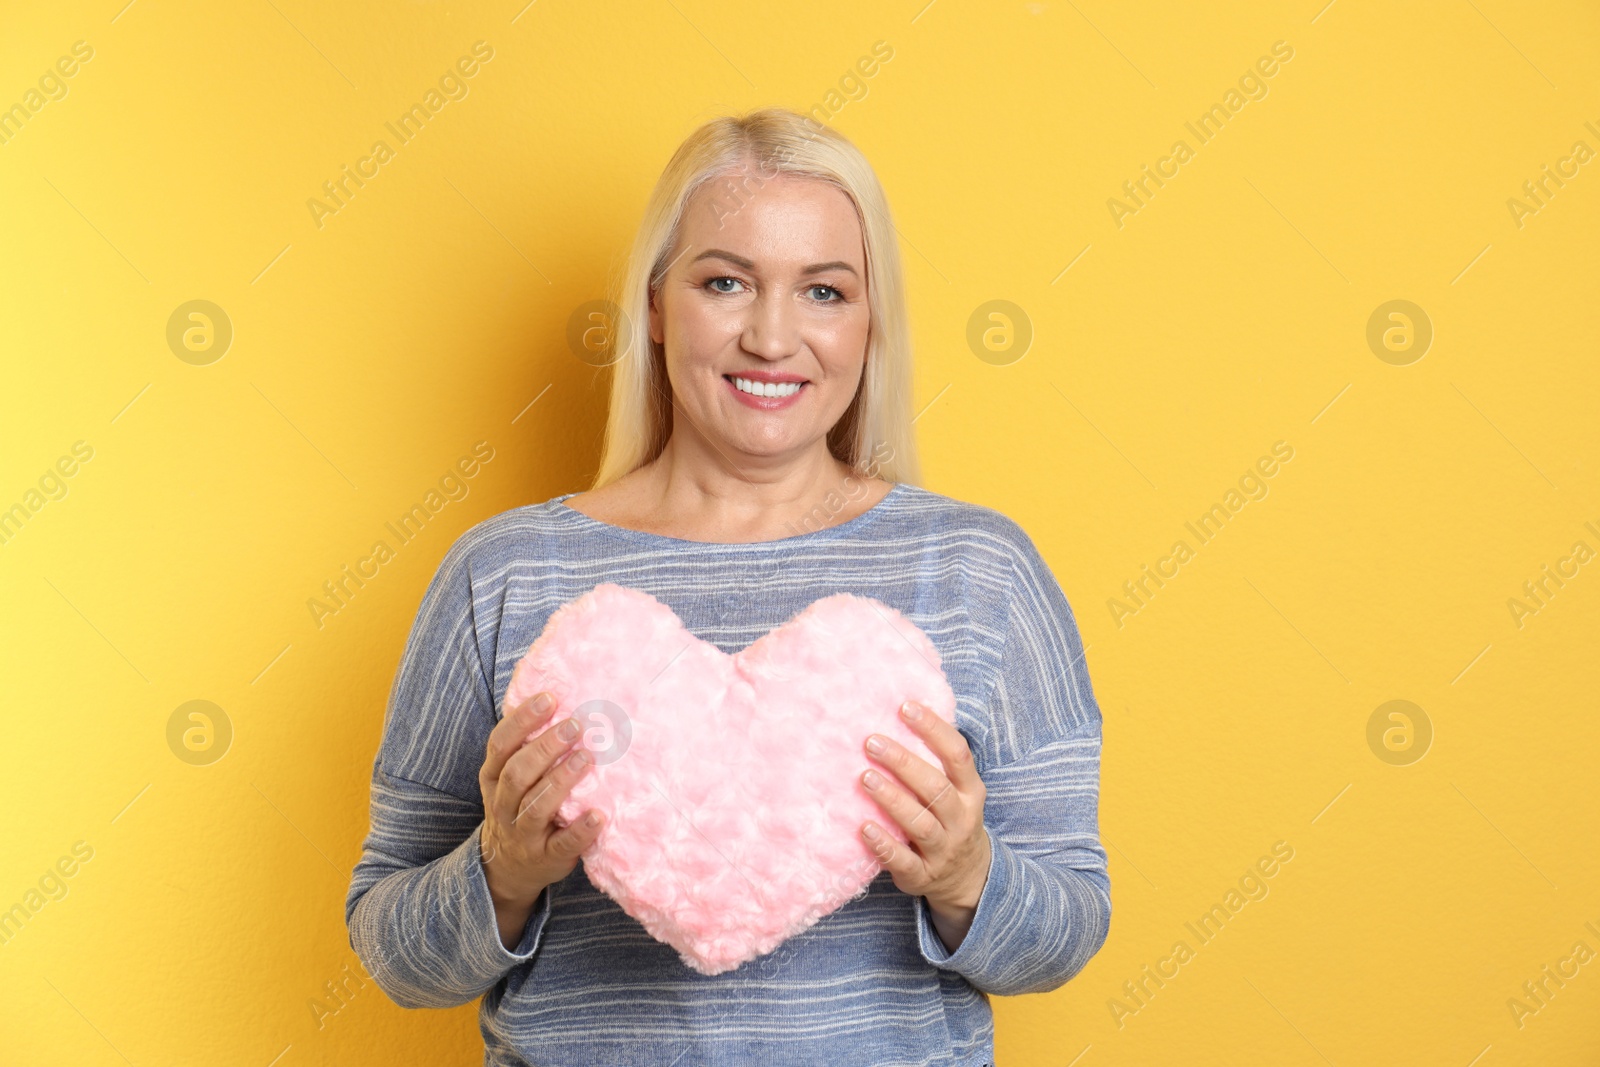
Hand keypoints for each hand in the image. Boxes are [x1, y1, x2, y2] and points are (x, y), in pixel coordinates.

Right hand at [478, 691, 604, 944]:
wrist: (508, 869)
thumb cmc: (520, 807)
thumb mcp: (511, 777)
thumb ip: (528, 746)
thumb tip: (563, 695)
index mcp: (493, 778)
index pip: (500, 745)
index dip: (522, 720)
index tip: (550, 698)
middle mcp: (503, 805)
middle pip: (517, 773)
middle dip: (544, 747)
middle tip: (576, 724)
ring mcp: (522, 834)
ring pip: (536, 806)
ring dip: (561, 781)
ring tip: (586, 757)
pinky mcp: (546, 858)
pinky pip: (562, 845)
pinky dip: (580, 830)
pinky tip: (599, 815)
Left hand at [858, 700, 991, 924]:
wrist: (969, 878)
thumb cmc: (950, 818)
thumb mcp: (958, 790)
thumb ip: (935, 760)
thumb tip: (901, 708)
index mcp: (971, 792)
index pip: (958, 755)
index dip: (934, 729)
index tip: (905, 707)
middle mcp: (961, 819)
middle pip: (936, 788)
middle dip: (904, 763)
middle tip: (871, 742)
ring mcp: (943, 850)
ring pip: (920, 823)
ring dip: (892, 800)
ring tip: (865, 777)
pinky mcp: (922, 876)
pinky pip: (903, 861)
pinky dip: (883, 844)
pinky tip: (863, 828)